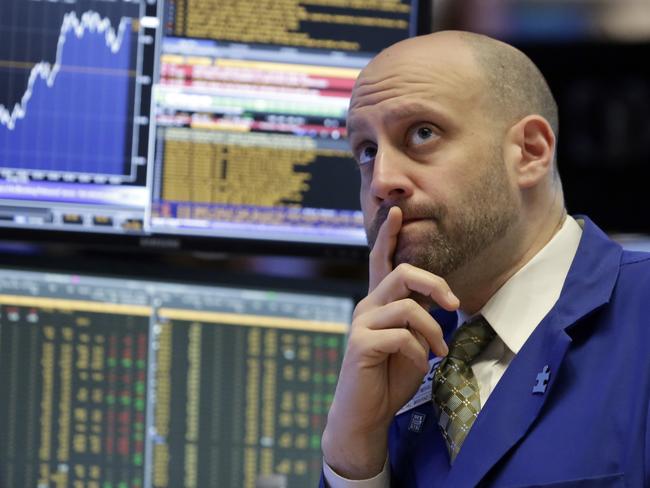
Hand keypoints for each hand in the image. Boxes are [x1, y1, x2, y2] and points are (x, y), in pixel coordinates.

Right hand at [322, 207, 458, 478]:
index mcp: (378, 303)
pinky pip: (402, 337)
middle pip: (402, 275)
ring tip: (438, 350)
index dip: (389, 236)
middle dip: (434, 285)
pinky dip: (420, 352)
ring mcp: (361, 323)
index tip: (398, 211)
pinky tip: (421, 366)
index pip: (381, 262)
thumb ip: (418, 319)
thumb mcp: (410, 342)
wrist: (366, 414)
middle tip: (454, 304)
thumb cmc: (390, 376)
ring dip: (432, 330)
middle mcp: (367, 306)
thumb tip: (439, 306)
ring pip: (407, 307)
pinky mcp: (360, 344)